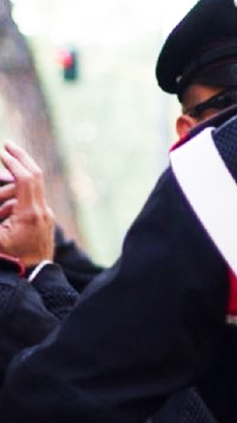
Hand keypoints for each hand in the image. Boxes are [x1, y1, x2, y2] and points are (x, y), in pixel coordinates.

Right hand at [0, 141, 54, 266]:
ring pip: (33, 188)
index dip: (14, 162)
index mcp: (30, 214)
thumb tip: (0, 202)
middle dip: (21, 159)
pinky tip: (4, 205)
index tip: (1, 151)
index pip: (26, 179)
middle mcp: (42, 211)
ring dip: (15, 181)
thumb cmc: (12, 259)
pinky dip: (18, 195)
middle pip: (36, 176)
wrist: (35, 277)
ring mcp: (46, 216)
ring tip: (0, 195)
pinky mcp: (45, 221)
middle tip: (7, 145)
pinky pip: (32, 201)